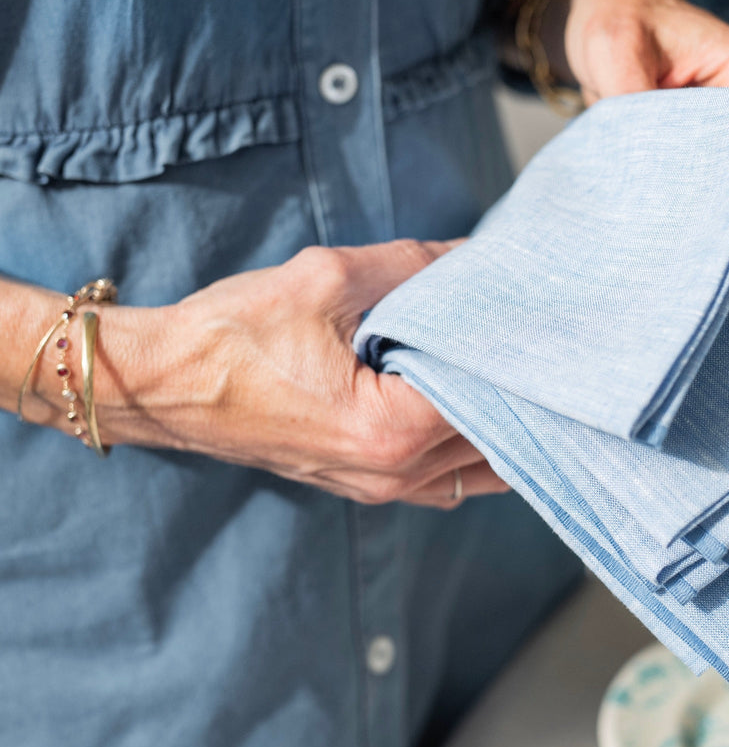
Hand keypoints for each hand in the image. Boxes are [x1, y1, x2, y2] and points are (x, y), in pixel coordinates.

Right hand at [90, 241, 507, 507]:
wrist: (163, 383)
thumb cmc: (231, 337)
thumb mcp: (327, 278)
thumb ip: (415, 267)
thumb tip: (475, 257)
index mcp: (388, 431)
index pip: (491, 397)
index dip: (522, 353)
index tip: (546, 319)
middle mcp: (392, 474)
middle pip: (495, 438)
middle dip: (521, 388)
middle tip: (543, 340)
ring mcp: (378, 488)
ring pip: (477, 468)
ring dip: (501, 422)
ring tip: (516, 368)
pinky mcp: (364, 484)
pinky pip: (444, 477)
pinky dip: (470, 444)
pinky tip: (475, 403)